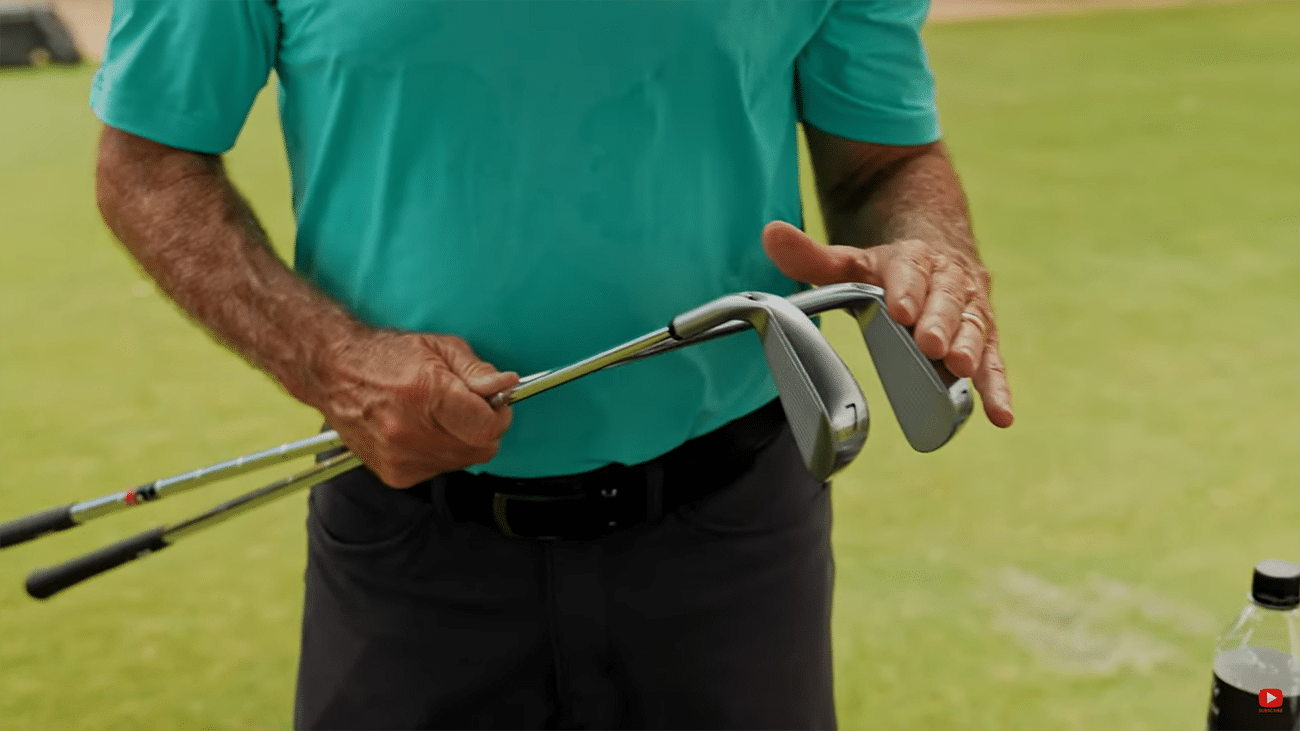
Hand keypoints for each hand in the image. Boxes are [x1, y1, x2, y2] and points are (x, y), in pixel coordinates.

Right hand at [310, 330, 518, 486]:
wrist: (335, 373)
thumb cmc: (387, 356)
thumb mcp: (441, 348)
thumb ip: (478, 371)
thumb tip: (506, 386)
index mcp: (427, 395)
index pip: (487, 427)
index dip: (499, 415)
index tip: (494, 404)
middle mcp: (411, 432)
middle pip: (480, 449)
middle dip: (483, 428)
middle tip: (467, 407)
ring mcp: (400, 458)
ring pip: (462, 462)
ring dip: (462, 442)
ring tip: (438, 416)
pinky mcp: (394, 474)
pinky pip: (439, 470)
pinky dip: (440, 453)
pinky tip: (423, 430)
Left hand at [762, 220, 1012, 427]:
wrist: (941, 250)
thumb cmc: (888, 267)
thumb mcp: (850, 260)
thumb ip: (812, 256)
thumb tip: (770, 234)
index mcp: (915, 259)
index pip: (910, 271)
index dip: (907, 290)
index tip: (900, 310)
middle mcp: (949, 281)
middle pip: (946, 299)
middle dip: (939, 322)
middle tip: (931, 345)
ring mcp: (969, 310)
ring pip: (973, 326)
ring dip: (969, 348)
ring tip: (959, 369)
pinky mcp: (983, 338)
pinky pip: (994, 361)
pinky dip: (997, 387)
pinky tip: (1000, 415)